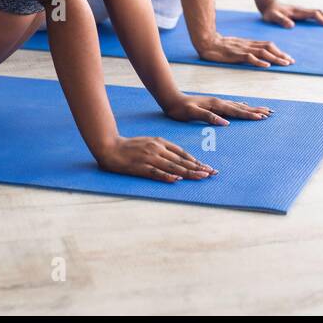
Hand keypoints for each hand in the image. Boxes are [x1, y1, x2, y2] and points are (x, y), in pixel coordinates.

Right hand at [95, 136, 217, 182]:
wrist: (110, 147)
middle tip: (212, 173)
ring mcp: (150, 158)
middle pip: (181, 160)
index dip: (196, 161)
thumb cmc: (130, 146)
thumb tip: (179, 161)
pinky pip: (156, 172)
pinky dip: (167, 176)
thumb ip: (163, 149)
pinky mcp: (141, 167)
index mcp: (160, 142)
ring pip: (173, 166)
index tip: (207, 167)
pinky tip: (177, 179)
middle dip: (198, 167)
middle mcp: (157, 149)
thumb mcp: (149, 142)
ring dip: (189, 172)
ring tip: (202, 176)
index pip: (182, 153)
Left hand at [162, 93, 273, 125]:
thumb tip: (226, 123)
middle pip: (241, 107)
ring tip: (263, 110)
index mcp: (216, 105)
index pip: (236, 111)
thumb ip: (209, 117)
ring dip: (251, 108)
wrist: (171, 99)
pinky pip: (232, 106)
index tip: (263, 117)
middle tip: (270, 112)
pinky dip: (241, 107)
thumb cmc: (180, 109)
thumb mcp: (192, 114)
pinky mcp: (213, 105)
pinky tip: (244, 107)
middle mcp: (219, 102)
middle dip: (256, 110)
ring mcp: (217, 103)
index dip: (250, 115)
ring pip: (238, 106)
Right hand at [192, 32, 292, 67]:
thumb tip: (256, 55)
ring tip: (284, 64)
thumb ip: (246, 49)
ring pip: (262, 52)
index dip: (279, 51)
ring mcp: (243, 49)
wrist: (207, 42)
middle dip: (281, 55)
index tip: (288, 58)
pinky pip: (249, 58)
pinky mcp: (236, 55)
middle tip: (291, 62)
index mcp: (249, 43)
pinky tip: (266, 66)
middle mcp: (248, 45)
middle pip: (269, 48)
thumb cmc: (220, 46)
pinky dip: (259, 62)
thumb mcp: (237, 46)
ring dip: (275, 58)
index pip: (268, 46)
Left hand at [259, 1, 322, 28]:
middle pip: (320, 12)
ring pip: (319, 13)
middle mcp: (302, 10)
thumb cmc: (270, 13)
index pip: (314, 14)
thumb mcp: (273, 17)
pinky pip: (315, 15)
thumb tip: (292, 26)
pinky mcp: (302, 14)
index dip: (322, 20)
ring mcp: (303, 11)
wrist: (268, 4)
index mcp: (298, 12)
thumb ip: (281, 20)